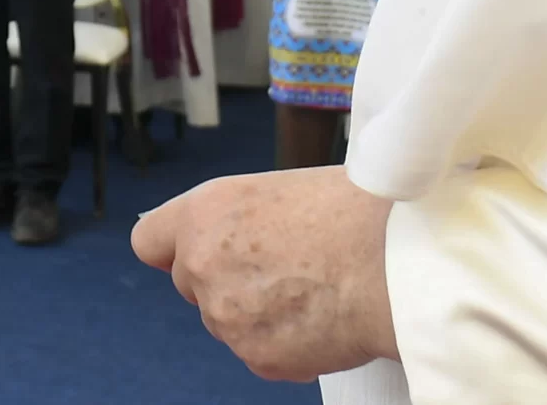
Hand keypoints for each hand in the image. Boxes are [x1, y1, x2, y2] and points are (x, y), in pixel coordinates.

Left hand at [133, 167, 396, 381]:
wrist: (396, 262)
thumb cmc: (354, 211)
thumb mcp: (282, 188)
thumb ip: (239, 217)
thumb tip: (237, 234)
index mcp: (206, 212)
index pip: (149, 240)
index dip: (174, 246)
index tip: (193, 249)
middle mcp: (203, 263)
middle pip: (190, 282)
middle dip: (224, 279)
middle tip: (278, 267)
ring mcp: (226, 317)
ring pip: (227, 320)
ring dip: (256, 312)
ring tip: (311, 287)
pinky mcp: (256, 357)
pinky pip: (259, 351)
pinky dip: (284, 341)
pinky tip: (321, 315)